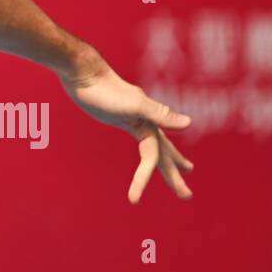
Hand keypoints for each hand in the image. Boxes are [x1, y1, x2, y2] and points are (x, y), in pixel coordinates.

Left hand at [59, 55, 195, 203]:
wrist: (83, 71)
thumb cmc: (105, 89)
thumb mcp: (132, 104)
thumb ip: (159, 113)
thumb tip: (189, 124)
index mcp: (151, 122)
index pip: (153, 157)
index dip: (143, 178)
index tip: (132, 200)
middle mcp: (147, 121)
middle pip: (164, 153)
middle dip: (174, 175)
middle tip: (186, 196)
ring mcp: (134, 118)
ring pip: (155, 144)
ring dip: (167, 159)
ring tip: (184, 169)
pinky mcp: (120, 115)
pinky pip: (140, 135)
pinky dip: (146, 143)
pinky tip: (147, 143)